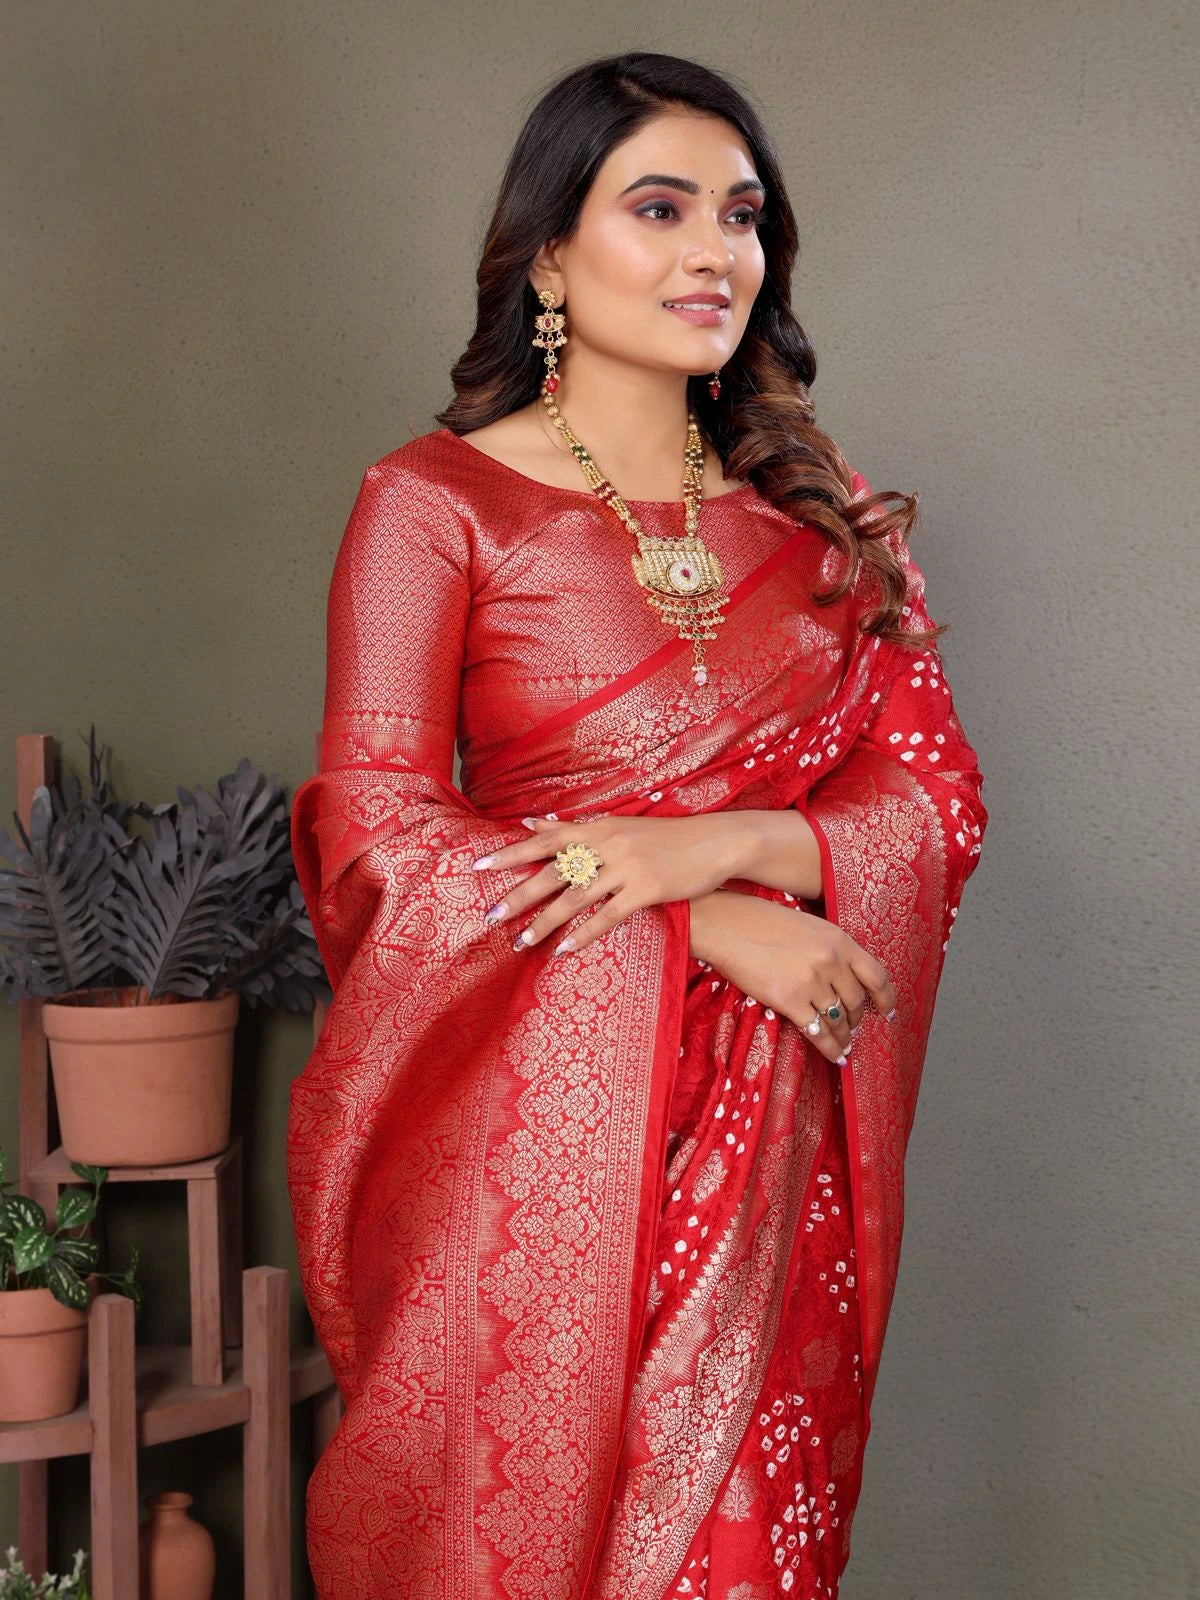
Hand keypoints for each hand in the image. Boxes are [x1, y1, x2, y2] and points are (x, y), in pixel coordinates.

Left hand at [469, 812, 756, 955]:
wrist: (714, 842)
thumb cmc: (663, 836)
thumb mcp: (617, 823)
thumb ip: (574, 827)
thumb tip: (532, 822)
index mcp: (597, 827)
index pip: (544, 839)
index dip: (510, 852)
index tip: (478, 866)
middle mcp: (607, 844)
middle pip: (552, 872)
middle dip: (518, 895)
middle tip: (489, 916)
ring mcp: (626, 867)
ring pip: (575, 898)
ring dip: (544, 922)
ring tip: (519, 942)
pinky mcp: (646, 889)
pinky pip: (607, 916)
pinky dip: (582, 934)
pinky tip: (562, 950)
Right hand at [689, 889, 897, 1064]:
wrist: (726, 926)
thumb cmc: (761, 921)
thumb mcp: (808, 926)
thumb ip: (831, 948)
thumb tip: (844, 976)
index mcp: (839, 940)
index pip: (876, 975)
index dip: (886, 997)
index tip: (887, 1010)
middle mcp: (830, 961)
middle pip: (857, 1001)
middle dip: (857, 1019)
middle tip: (854, 1027)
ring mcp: (811, 982)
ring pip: (839, 1019)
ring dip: (844, 1036)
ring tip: (845, 1044)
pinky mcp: (789, 1001)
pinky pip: (818, 1033)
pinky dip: (830, 1048)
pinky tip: (835, 1056)